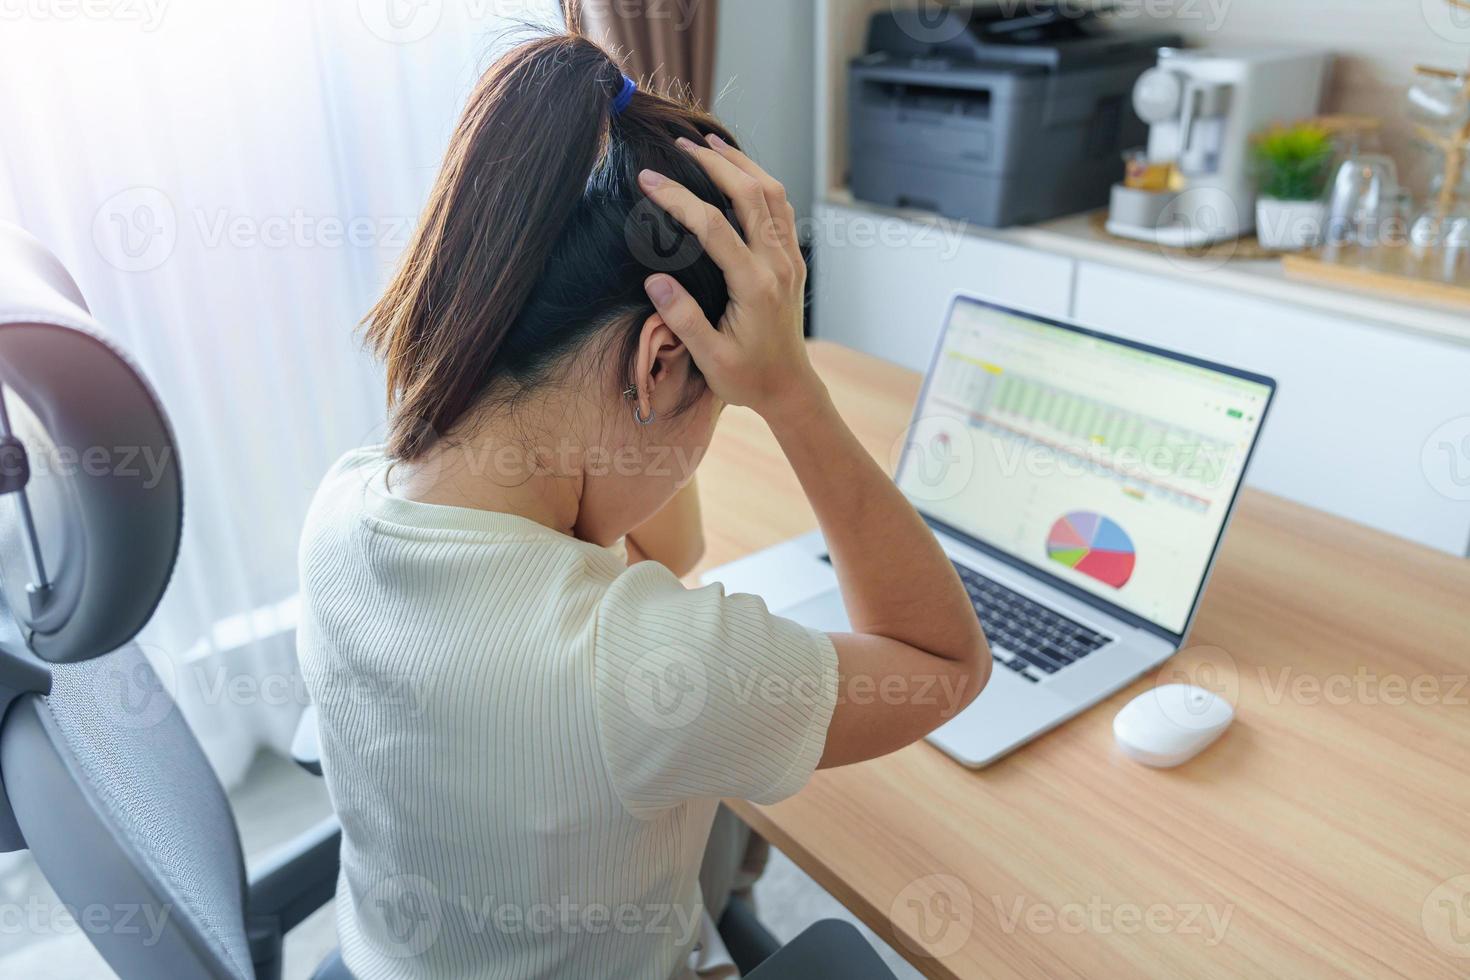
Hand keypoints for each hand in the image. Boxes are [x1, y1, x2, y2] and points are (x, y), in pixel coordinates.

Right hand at [637, 135, 818, 417]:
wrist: (789, 388)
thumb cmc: (747, 377)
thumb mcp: (710, 357)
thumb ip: (683, 318)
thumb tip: (654, 279)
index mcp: (754, 285)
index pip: (712, 226)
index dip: (678, 198)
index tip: (647, 180)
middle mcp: (777, 264)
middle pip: (750, 194)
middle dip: (713, 163)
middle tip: (680, 145)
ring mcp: (789, 259)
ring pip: (773, 193)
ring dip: (741, 164)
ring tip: (710, 143)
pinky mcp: (793, 260)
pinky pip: (782, 208)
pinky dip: (760, 181)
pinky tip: (740, 172)